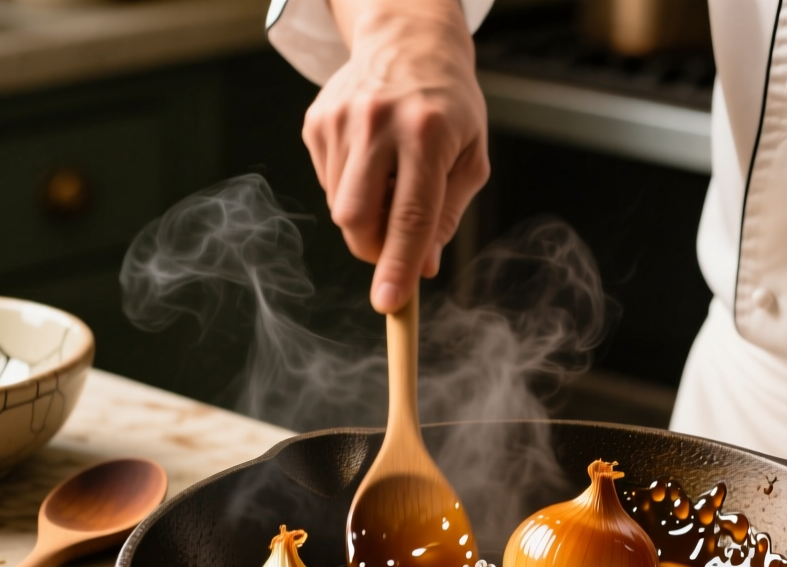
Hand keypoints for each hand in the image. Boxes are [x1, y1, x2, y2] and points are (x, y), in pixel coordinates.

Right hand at [302, 0, 489, 312]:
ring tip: (391, 182)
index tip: (389, 304)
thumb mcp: (470, 158)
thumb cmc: (450, 108)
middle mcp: (378, 123)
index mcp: (426, 133)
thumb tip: (422, 269)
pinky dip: (350, 190)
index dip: (399, 265)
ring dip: (365, 217)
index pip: (410, 215)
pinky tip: (371, 161)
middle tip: (395, 246)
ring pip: (340, 206)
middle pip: (358, 217)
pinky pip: (328, 184)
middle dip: (374, 248)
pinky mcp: (316, 121)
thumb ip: (447, 215)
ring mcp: (340, 120)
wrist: (408, 43)